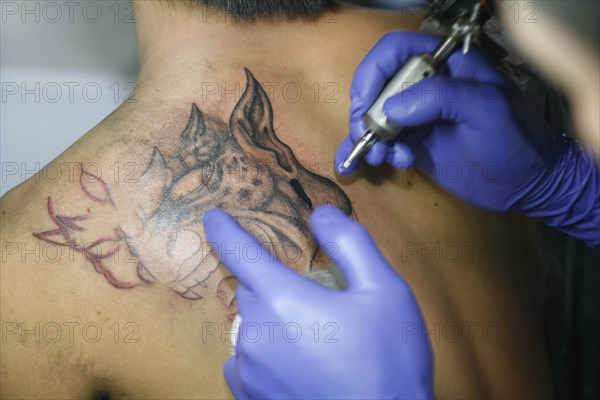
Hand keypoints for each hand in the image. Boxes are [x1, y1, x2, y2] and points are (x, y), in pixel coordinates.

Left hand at [203, 206, 433, 398]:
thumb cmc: (388, 361)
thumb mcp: (384, 291)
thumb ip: (350, 243)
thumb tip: (321, 214)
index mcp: (283, 299)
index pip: (242, 252)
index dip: (225, 231)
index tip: (212, 218)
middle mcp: (255, 332)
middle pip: (252, 290)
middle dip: (275, 285)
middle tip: (315, 302)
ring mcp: (250, 368)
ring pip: (251, 325)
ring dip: (273, 320)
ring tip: (316, 340)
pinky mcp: (251, 396)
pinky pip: (246, 359)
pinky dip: (264, 352)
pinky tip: (295, 363)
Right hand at [336, 31, 598, 245]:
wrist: (528, 184)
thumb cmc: (517, 140)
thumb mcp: (487, 109)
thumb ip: (442, 97)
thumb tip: (391, 107)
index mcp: (446, 64)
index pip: (396, 50)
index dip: (373, 72)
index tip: (365, 103)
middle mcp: (427, 85)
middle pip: (378, 84)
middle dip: (367, 109)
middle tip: (368, 134)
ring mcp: (419, 115)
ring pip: (376, 115)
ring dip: (369, 135)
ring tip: (380, 156)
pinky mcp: (415, 142)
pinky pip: (384, 140)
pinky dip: (375, 150)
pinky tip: (386, 161)